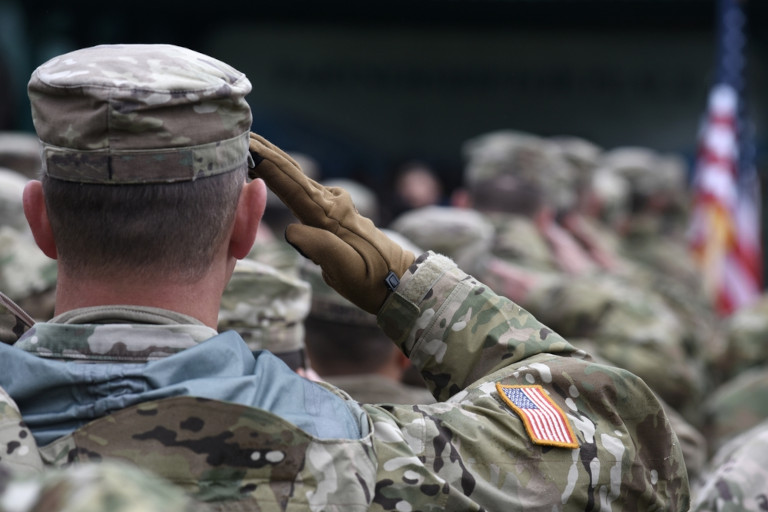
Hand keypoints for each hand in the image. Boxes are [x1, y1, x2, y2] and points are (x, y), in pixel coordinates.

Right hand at [248, 133, 414, 313]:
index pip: (292, 186)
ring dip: (274, 160)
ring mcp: (333, 204)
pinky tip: (275, 170)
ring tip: (250, 144)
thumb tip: (291, 230)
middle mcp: (330, 204)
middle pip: (293, 173)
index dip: (268, 165)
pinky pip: (303, 189)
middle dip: (266, 152)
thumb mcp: (345, 270)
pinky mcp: (334, 211)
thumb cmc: (370, 278)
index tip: (246, 146)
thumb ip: (319, 247)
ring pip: (297, 177)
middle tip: (240, 133)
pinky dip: (285, 175)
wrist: (398, 279)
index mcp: (329, 216)